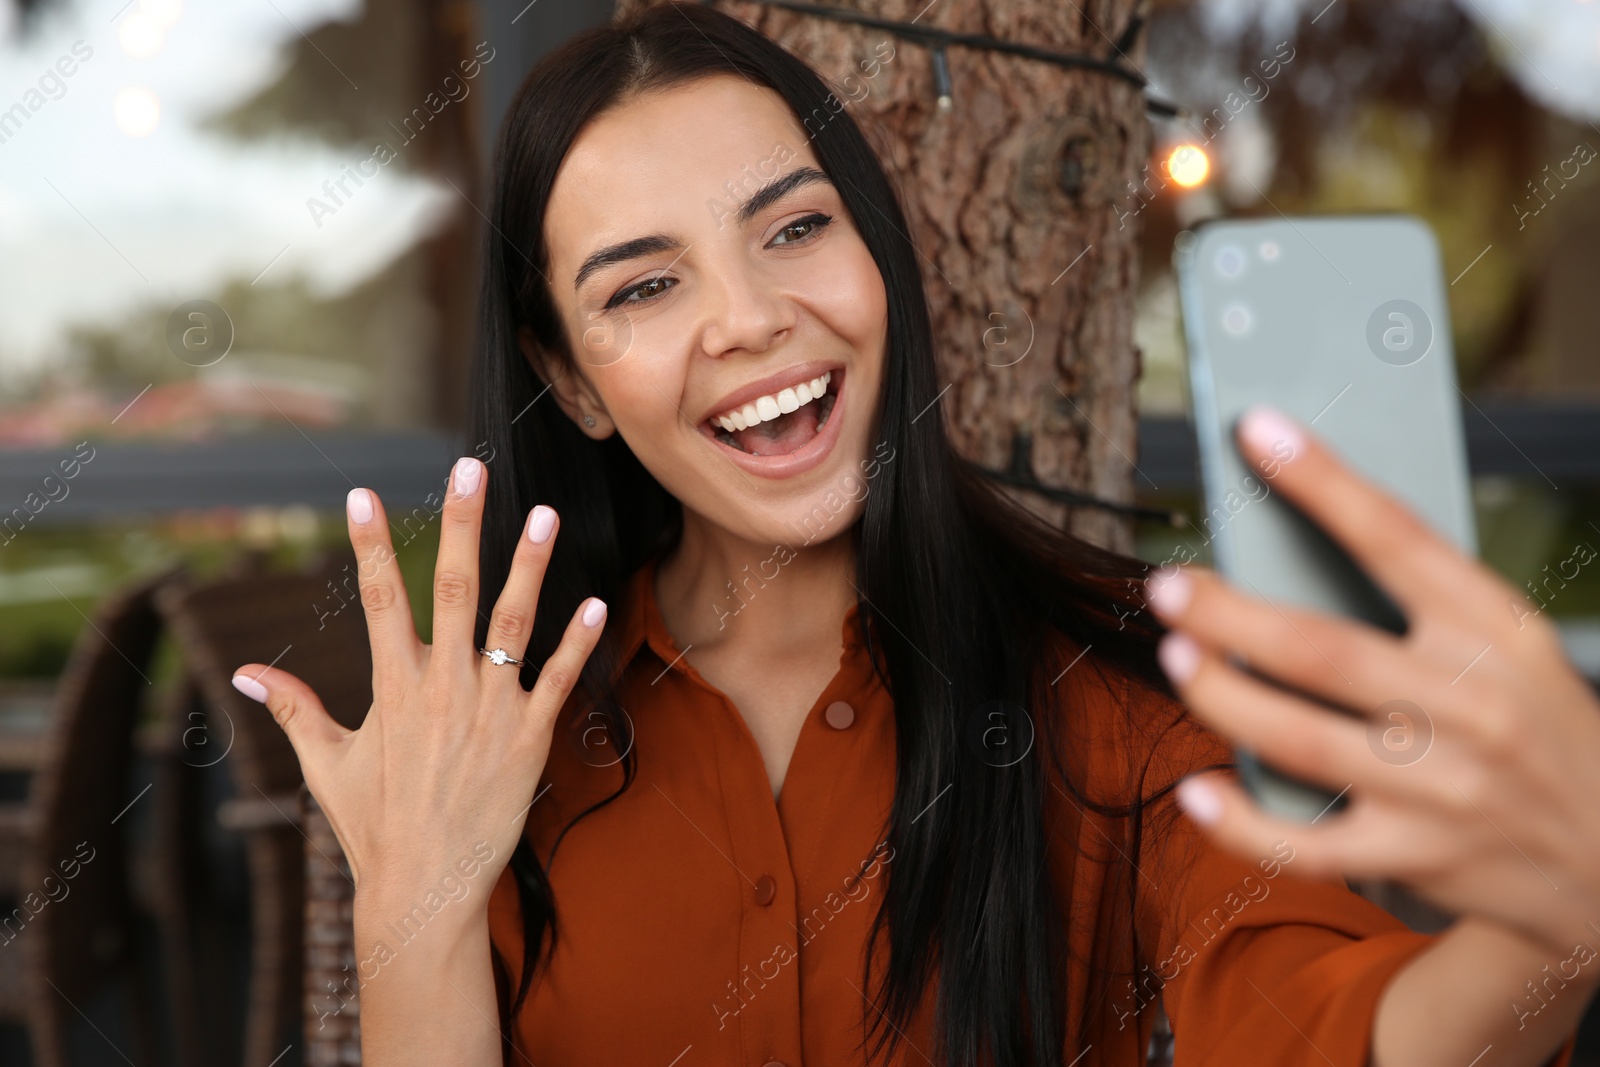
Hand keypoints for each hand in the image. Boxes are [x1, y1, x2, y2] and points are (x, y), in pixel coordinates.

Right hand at [229, 457, 606, 902]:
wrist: (425, 891)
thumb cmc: (373, 829)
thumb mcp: (325, 765)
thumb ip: (291, 710)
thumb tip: (239, 674)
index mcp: (392, 688)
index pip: (378, 599)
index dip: (371, 544)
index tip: (366, 493)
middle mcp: (443, 687)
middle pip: (452, 590)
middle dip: (461, 525)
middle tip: (470, 469)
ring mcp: (490, 709)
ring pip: (513, 623)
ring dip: (530, 566)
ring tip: (545, 515)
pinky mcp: (530, 738)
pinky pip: (559, 680)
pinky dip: (578, 642)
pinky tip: (595, 602)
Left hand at [1146, 406, 1599, 958]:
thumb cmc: (1533, 725)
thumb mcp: (1508, 646)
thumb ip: (1418, 605)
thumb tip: (1286, 552)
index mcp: (1494, 630)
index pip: (1397, 537)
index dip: (1322, 482)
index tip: (1256, 431)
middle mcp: (1469, 705)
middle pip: (1323, 650)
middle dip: (1230, 614)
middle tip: (1167, 585)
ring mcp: (1442, 788)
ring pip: (1301, 740)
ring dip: (1221, 697)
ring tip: (1175, 656)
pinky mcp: (1416, 858)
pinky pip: (1308, 846)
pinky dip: (1240, 823)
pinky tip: (1194, 790)